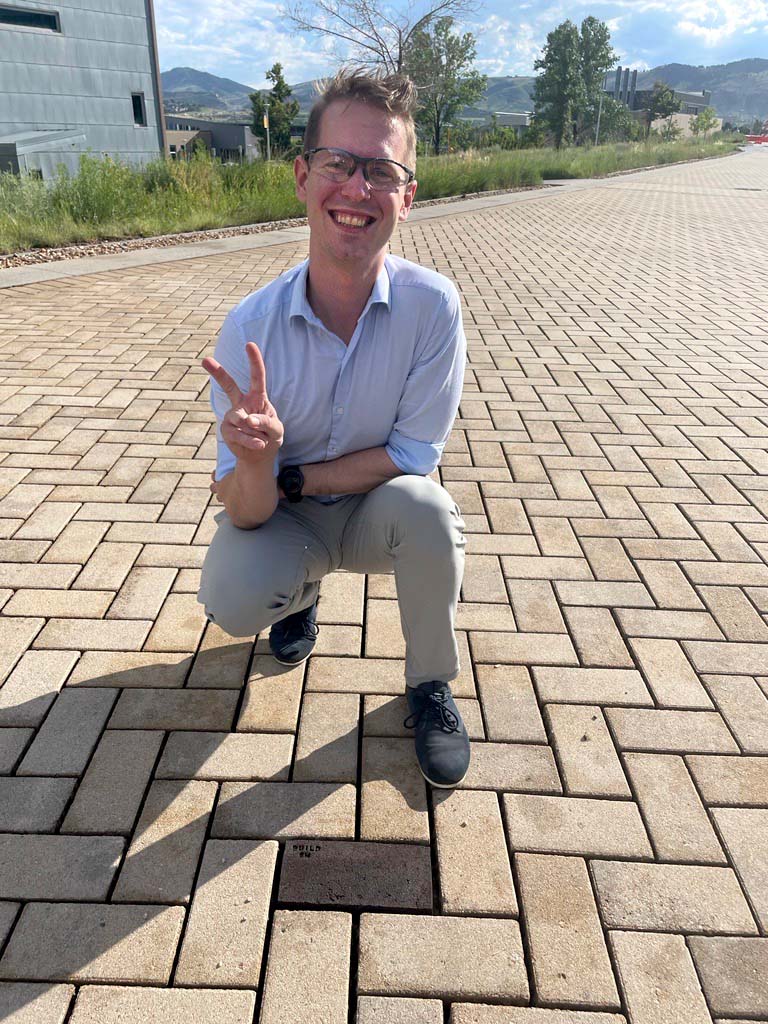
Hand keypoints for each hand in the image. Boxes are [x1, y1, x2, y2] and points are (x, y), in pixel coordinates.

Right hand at [202, 342, 283, 466]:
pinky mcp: (227, 430)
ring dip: (256, 432)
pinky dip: (251, 441)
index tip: (249, 345)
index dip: (254, 361)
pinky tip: (259, 445)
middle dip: (217, 372)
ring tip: (262, 439)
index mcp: (257, 398)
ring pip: (241, 420)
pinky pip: (238, 435)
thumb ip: (267, 422)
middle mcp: (242, 404)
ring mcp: (232, 416)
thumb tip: (247, 420)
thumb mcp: (277, 429)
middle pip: (229, 385)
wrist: (260, 455)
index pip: (257, 377)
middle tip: (205, 360)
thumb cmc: (270, 436)